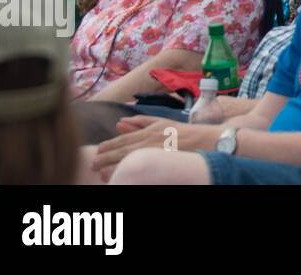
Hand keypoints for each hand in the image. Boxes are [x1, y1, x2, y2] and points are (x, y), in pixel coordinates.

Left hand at [92, 116, 213, 180]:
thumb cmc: (184, 133)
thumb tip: (119, 122)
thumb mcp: (162, 122)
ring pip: (127, 161)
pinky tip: (119, 177)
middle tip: (93, 165)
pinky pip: (140, 168)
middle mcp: (149, 141)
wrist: (206, 142)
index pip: (123, 139)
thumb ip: (141, 122)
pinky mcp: (161, 162)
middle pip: (121, 151)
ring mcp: (155, 153)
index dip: (108, 146)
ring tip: (102, 174)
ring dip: (113, 168)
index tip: (98, 151)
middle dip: (105, 158)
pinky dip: (128, 172)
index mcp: (149, 131)